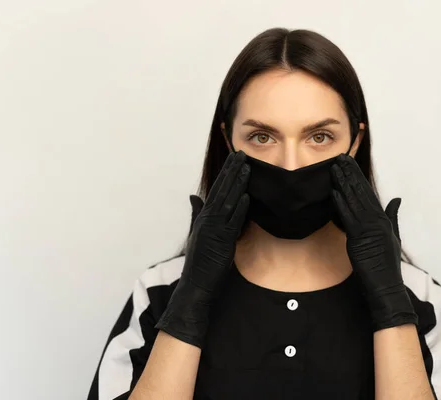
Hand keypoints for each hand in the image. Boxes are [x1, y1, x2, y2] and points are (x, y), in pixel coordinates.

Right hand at [155, 151, 250, 347]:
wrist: (196, 284)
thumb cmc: (200, 260)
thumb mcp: (197, 232)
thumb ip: (197, 213)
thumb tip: (194, 196)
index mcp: (204, 216)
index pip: (216, 189)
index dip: (226, 173)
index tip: (234, 158)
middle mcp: (208, 219)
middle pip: (221, 190)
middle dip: (231, 171)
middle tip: (241, 154)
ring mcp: (214, 229)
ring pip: (227, 201)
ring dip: (237, 184)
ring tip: (246, 168)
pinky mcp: (221, 241)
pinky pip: (231, 222)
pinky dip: (238, 209)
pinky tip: (246, 197)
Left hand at [331, 154, 416, 330]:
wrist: (387, 287)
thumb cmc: (387, 265)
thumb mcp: (394, 237)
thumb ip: (393, 216)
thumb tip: (396, 199)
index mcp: (384, 219)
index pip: (369, 193)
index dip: (358, 177)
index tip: (350, 164)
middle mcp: (377, 221)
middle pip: (362, 192)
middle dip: (350, 174)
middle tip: (340, 157)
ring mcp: (370, 229)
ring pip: (354, 201)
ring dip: (343, 184)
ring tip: (335, 168)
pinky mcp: (360, 239)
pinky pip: (349, 218)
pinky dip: (341, 204)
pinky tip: (334, 192)